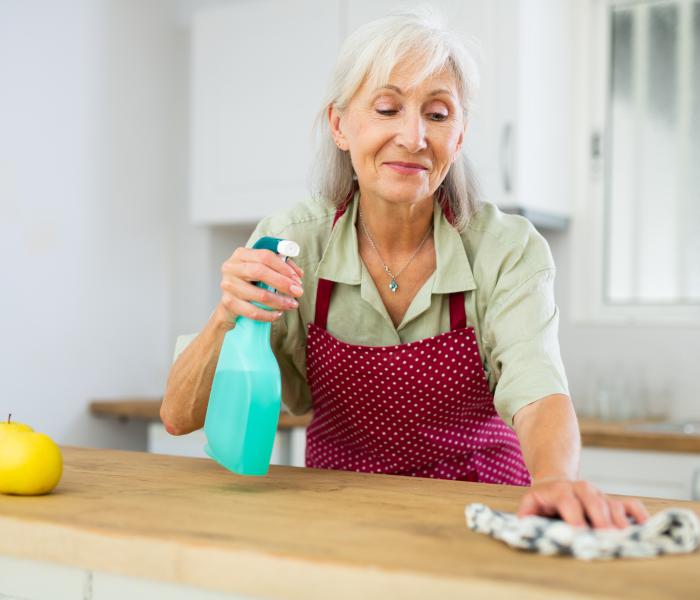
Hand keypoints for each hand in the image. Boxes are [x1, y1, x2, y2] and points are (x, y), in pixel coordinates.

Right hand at [216, 247, 303, 322]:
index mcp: (242, 254)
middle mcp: (232, 267)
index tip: (297, 278)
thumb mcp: (263, 270)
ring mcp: (229, 285)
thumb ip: (281, 267)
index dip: (283, 267)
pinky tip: (278, 314)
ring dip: (280, 301)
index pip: (265, 256)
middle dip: (283, 283)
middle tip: (298, 291)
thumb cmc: (249, 283)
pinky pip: (253, 311)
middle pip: (260, 272)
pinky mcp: (228, 303)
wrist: (229, 303)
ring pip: (259, 294)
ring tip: (292, 304)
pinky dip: (269, 314)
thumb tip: (298, 274)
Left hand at [517, 478, 649, 528]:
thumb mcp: (530, 504)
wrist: (556, 483)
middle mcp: (582, 490)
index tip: (580, 532)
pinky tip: (644, 528)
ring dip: (619, 521)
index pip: (567, 500)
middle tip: (606, 538)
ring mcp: (600, 494)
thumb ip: (527, 515)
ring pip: (612, 503)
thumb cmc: (543, 501)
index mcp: (560, 490)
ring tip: (623, 539)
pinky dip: (638, 515)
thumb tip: (524, 527)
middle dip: (600, 518)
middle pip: (593, 499)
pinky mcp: (613, 501)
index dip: (573, 515)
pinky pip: (631, 504)